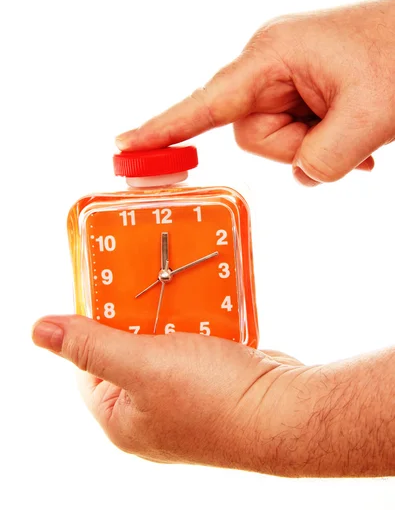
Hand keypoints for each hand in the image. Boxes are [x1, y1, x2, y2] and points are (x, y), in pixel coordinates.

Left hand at [32, 315, 394, 475]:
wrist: (286, 410)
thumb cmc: (215, 398)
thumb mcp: (143, 365)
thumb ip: (91, 346)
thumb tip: (39, 330)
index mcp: (123, 419)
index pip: (88, 366)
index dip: (92, 325)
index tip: (104, 287)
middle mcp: (152, 413)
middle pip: (128, 349)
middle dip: (136, 313)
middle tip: (141, 279)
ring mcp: (186, 399)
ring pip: (165, 342)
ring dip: (170, 313)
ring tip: (174, 284)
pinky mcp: (215, 383)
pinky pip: (195, 343)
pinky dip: (197, 320)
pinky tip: (202, 300)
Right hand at [116, 0, 394, 185]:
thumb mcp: (368, 117)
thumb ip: (323, 160)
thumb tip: (304, 174)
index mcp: (272, 55)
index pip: (206, 103)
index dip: (164, 128)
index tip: (125, 146)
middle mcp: (271, 62)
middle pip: (252, 132)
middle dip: (294, 146)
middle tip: (340, 132)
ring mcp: (287, 72)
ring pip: (277, 136)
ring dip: (314, 144)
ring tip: (354, 128)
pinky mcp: (302, 84)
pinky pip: (295, 128)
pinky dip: (322, 140)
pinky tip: (356, 136)